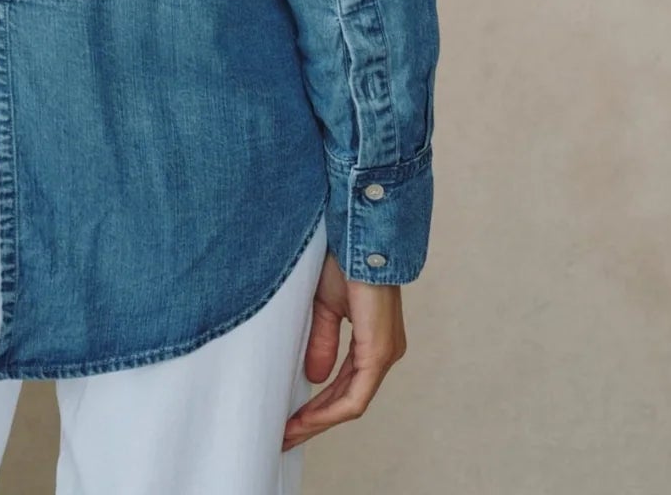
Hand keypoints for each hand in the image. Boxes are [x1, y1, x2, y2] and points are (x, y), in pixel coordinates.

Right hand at [282, 249, 407, 448]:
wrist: (354, 234)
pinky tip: (306, 419)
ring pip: (352, 402)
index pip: (346, 386)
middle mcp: (384, 352)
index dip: (319, 407)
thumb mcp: (325, 307)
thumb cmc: (341, 259)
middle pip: (348, 401)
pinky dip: (329, 411)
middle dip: (315, 421)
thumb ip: (323, 341)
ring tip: (289, 432)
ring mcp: (385, 354)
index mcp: (373, 341)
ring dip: (319, 420)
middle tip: (285, 435)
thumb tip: (315, 378)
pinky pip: (356, 396)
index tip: (291, 420)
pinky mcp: (379, 352)